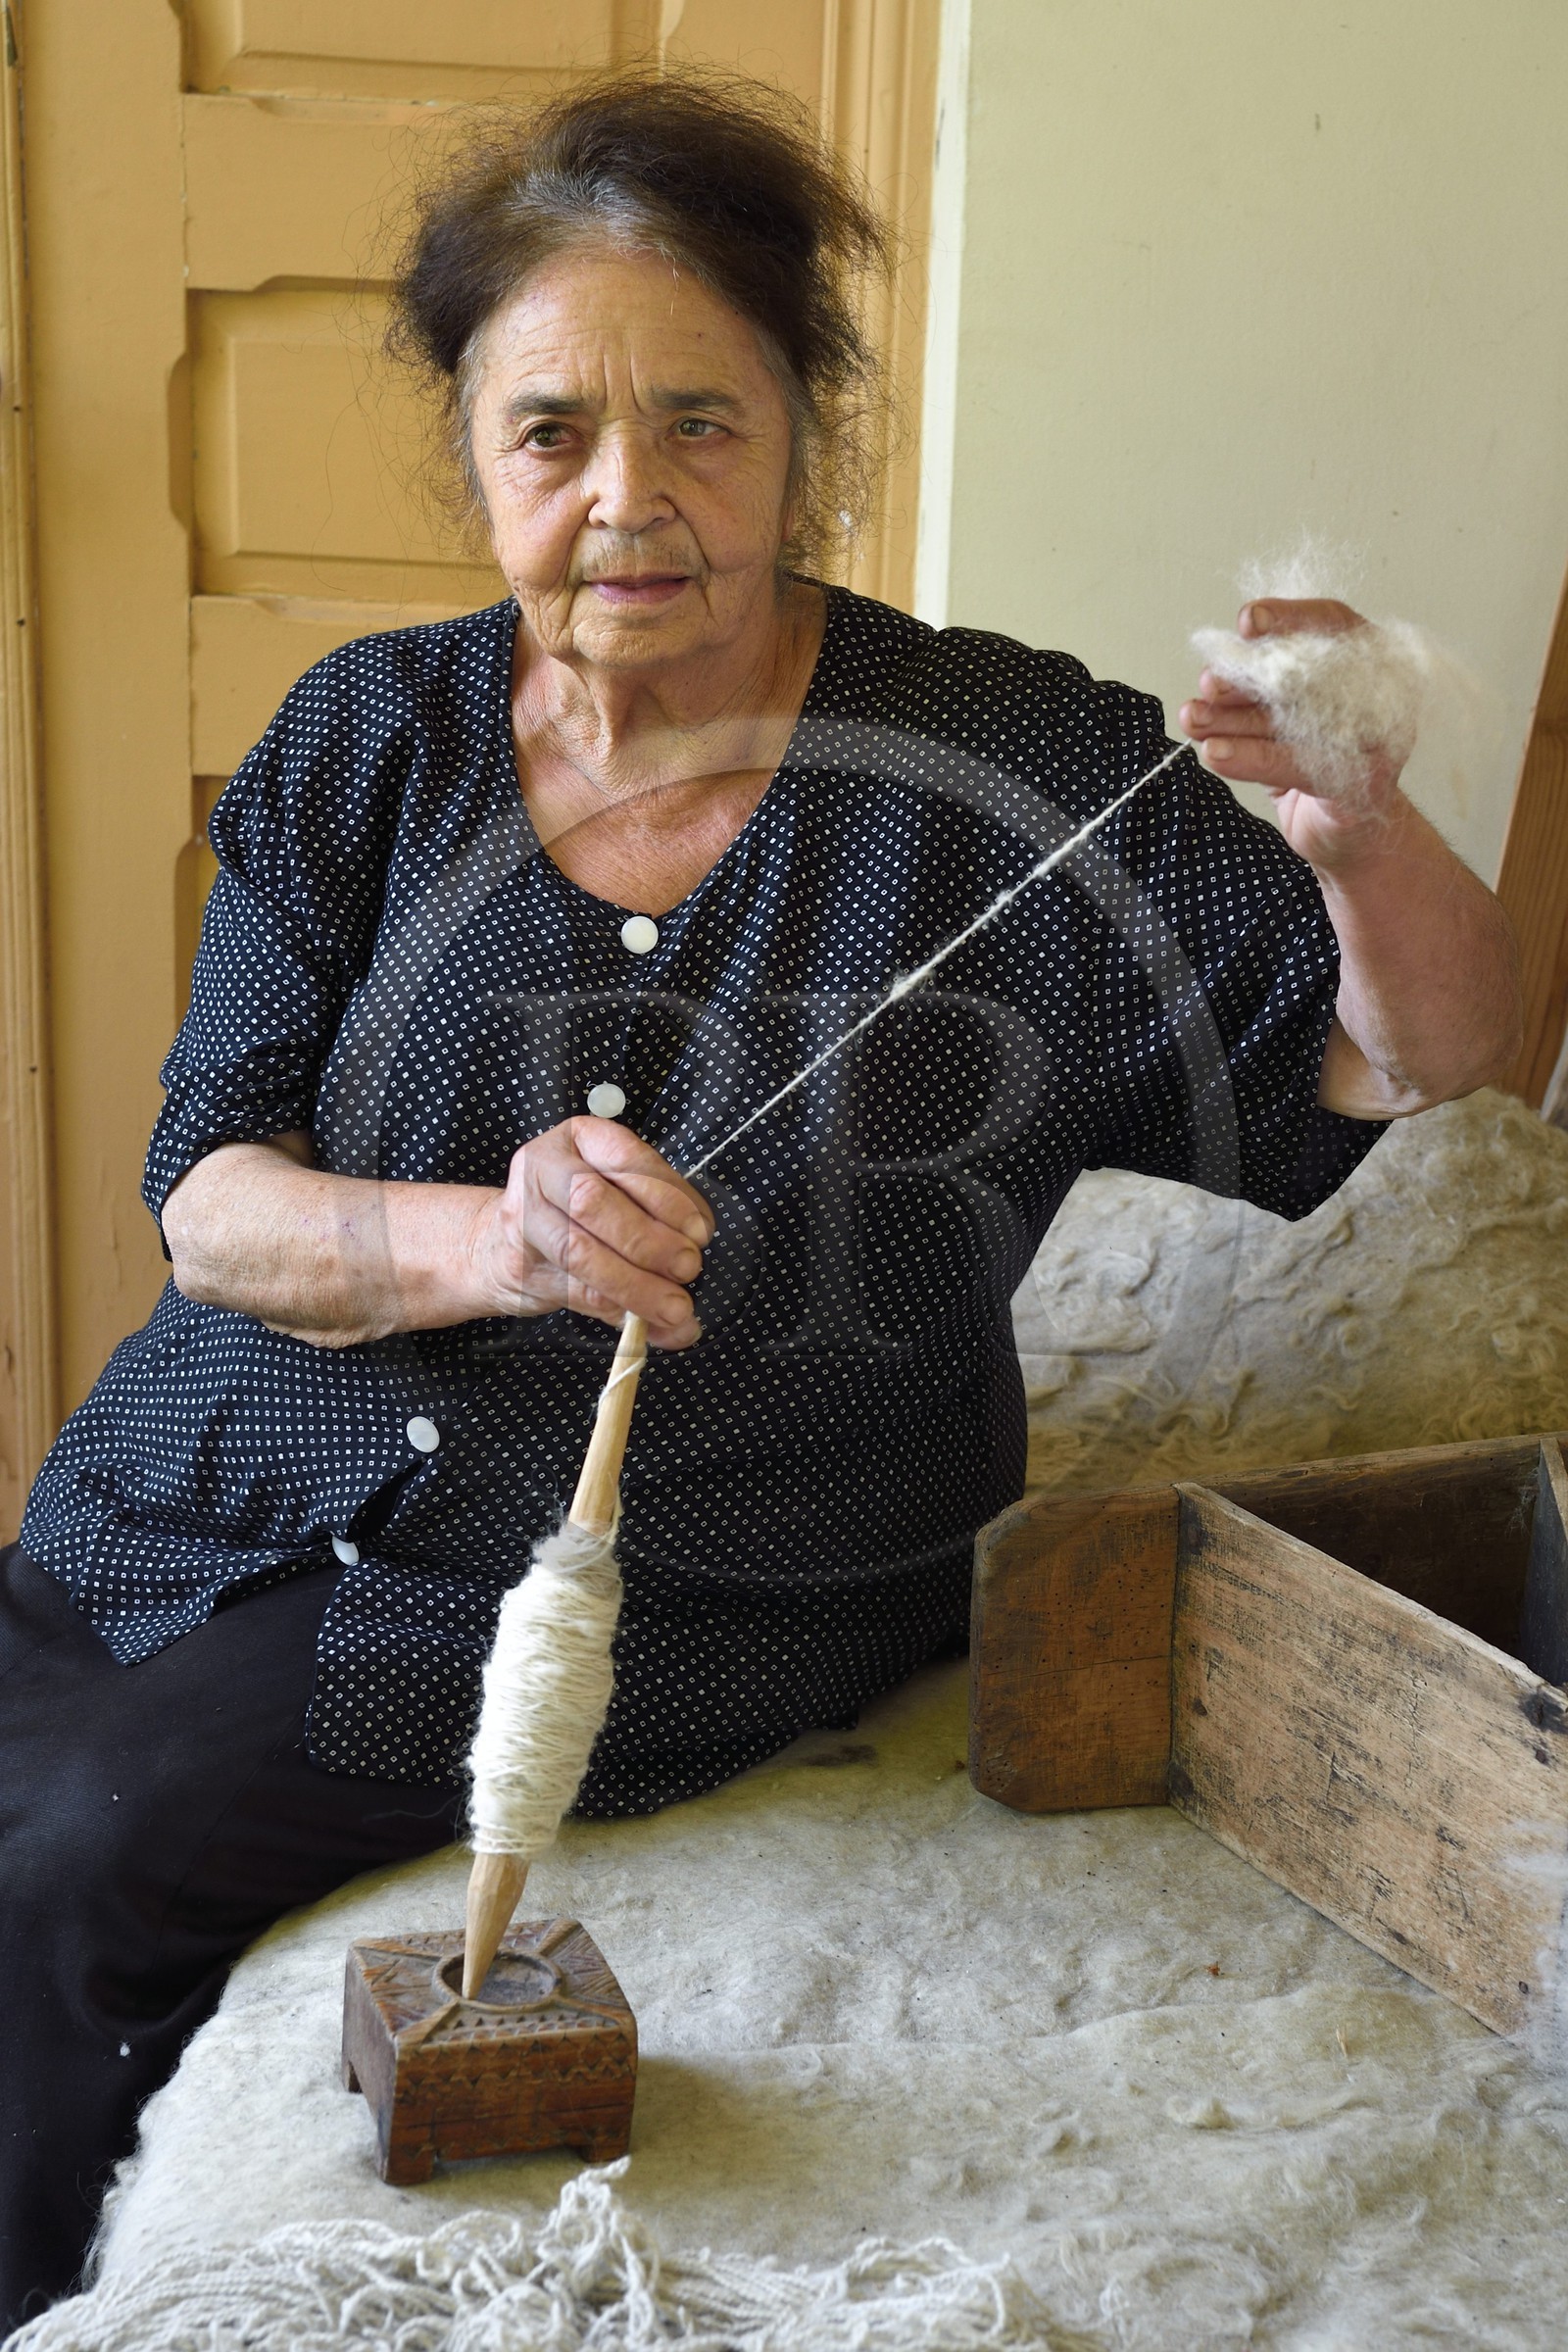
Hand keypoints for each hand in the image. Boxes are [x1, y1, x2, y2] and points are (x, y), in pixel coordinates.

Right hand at [466, 1117, 712, 1347]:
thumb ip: (654, 1205)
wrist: (498, 1243)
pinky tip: (653, 1326)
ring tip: (676, 1308)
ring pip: (581, 1253)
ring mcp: (524, 1219)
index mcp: (577, 1138)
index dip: (667, 1198)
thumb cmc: (574, 1209)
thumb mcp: (613, 1185)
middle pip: (593, 1202)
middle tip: (688, 1267)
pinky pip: (578, 1293)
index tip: (700, 1232)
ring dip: (636, 1285)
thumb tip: (700, 1238)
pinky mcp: (522, 1268)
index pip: (626, 1160)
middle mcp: (542, 1170)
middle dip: (648, 1240)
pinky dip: (621, 1312)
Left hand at [1179, 599, 1405, 872]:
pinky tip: (1215, 753)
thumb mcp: (1282, 719)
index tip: (1248, 622)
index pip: (1332, 623)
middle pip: (1310, 672)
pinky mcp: (1366, 782)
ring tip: (1193, 719)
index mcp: (1365, 663)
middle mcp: (1379, 695)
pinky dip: (1253, 758)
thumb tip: (1213, 675)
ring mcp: (1379, 739)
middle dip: (1249, 678)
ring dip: (1236, 719)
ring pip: (1297, 720)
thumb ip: (1257, 693)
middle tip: (1208, 683)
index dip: (1291, 618)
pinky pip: (1300, 763)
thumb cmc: (1315, 765)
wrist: (1348, 834)